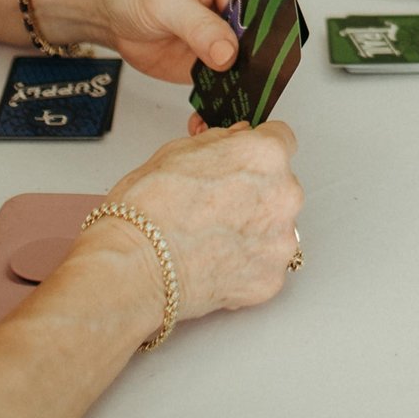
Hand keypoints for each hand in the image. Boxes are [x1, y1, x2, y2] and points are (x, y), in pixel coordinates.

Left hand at [85, 0, 256, 83]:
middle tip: (244, 74)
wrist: (113, 13)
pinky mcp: (222, 57)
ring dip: (246, 81)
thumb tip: (227, 49)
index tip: (258, 45)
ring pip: (256, 60)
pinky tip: (215, 107)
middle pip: (270, 30)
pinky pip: (235, 80)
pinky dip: (227, 97)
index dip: (270, 20)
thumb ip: (198, 25)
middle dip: (260, 57)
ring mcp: (233, 30)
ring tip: (230, 95)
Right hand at [103, 121, 303, 317]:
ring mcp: (280, 241)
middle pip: (279, 185)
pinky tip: (215, 261)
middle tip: (217, 204)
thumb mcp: (179, 150)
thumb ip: (221, 141)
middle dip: (254, 192)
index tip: (245, 161)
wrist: (134, 266)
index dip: (257, 150)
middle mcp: (284, 195)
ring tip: (212, 238)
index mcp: (266, 155)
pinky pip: (264, 265)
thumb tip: (235, 140)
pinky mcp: (271, 278)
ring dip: (252, 230)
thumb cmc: (148, 210)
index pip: (281, 139)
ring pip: (275, 227)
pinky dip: (245, 264)